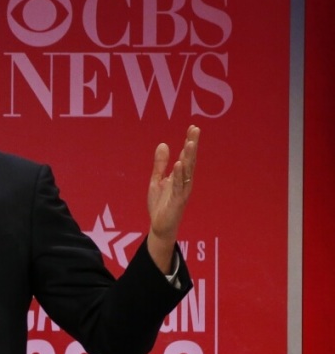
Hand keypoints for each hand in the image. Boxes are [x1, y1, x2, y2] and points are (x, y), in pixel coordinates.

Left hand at [146, 125, 199, 272]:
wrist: (160, 226)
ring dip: (188, 157)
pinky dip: (179, 175)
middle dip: (192, 145)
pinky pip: (179, 186)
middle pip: (190, 160)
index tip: (193, 127)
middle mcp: (184, 182)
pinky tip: (179, 164)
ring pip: (187, 172)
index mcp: (180, 176)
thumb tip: (163, 144)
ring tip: (189, 143)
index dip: (189, 142)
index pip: (186, 156)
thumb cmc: (161, 204)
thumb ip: (160, 164)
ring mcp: (182, 191)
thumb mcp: (157, 180)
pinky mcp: (177, 201)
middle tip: (195, 129)